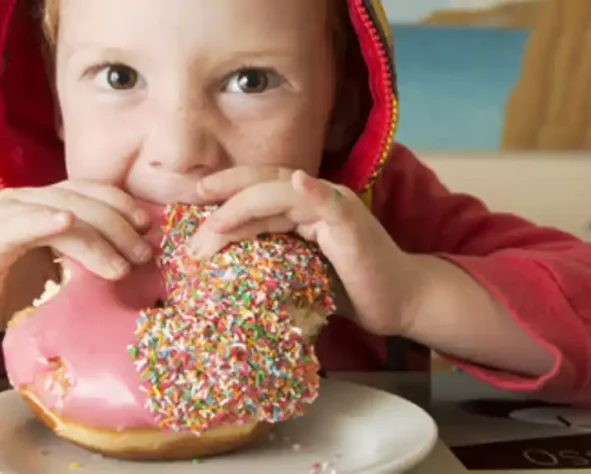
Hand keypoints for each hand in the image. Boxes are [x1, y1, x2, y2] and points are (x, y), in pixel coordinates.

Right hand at [0, 180, 153, 346]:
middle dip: (119, 227)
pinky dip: (44, 221)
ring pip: (61, 213)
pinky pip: (19, 226)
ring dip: (97, 237)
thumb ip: (80, 254)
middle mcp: (21, 201)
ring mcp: (1, 217)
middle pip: (82, 200)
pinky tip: (66, 222)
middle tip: (144, 255)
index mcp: (39, 203)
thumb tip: (131, 259)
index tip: (149, 230)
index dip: (122, 206)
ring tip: (122, 265)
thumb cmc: (0, 291)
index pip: (90, 192)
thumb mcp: (50, 267)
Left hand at [189, 166, 420, 335]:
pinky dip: (312, 191)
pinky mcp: (352, 224)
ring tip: (215, 223)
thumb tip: (221, 266)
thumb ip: (269, 257)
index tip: (192, 203)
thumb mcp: (297, 271)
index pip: (259, 188)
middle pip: (264, 183)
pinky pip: (328, 202)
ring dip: (245, 206)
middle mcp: (318, 197)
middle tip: (192, 208)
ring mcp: (335, 207)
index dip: (225, 191)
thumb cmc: (350, 288)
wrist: (398, 302)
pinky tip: (298, 183)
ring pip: (283, 192)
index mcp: (304, 205)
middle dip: (224, 196)